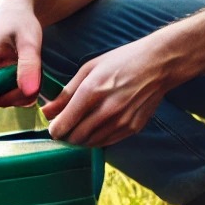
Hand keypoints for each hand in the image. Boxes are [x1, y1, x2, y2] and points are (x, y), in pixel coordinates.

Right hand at [0, 0, 43, 107]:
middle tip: (36, 76)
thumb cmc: (22, 22)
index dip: (11, 97)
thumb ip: (30, 65)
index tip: (30, 87)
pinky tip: (21, 72)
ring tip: (29, 70)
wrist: (14, 11)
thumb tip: (30, 92)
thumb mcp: (30, 40)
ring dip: (18, 90)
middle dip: (18, 93)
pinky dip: (14, 86)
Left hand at [40, 32, 181, 147]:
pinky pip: (107, 142)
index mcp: (92, 91)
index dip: (54, 130)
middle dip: (66, 136)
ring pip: (90, 143)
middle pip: (76, 137)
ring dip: (80, 139)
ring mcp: (122, 121)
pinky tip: (95, 128)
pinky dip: (96, 139)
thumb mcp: (88, 69)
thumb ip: (65, 93)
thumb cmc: (121, 61)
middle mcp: (107, 109)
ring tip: (79, 127)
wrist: (158, 64)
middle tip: (64, 128)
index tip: (53, 127)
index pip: (64, 124)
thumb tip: (46, 111)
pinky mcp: (133, 127)